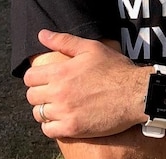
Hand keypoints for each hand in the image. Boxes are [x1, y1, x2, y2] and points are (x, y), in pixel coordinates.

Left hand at [24, 31, 147, 138]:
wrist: (136, 94)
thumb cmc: (116, 69)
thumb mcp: (91, 48)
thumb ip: (64, 41)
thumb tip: (41, 34)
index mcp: (61, 72)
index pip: (30, 77)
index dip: (35, 77)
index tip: (44, 79)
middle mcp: (59, 93)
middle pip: (31, 96)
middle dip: (39, 93)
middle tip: (52, 92)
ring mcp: (65, 112)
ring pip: (39, 114)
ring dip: (45, 110)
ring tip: (58, 106)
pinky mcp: (73, 128)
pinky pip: (48, 131)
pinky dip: (51, 126)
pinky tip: (62, 119)